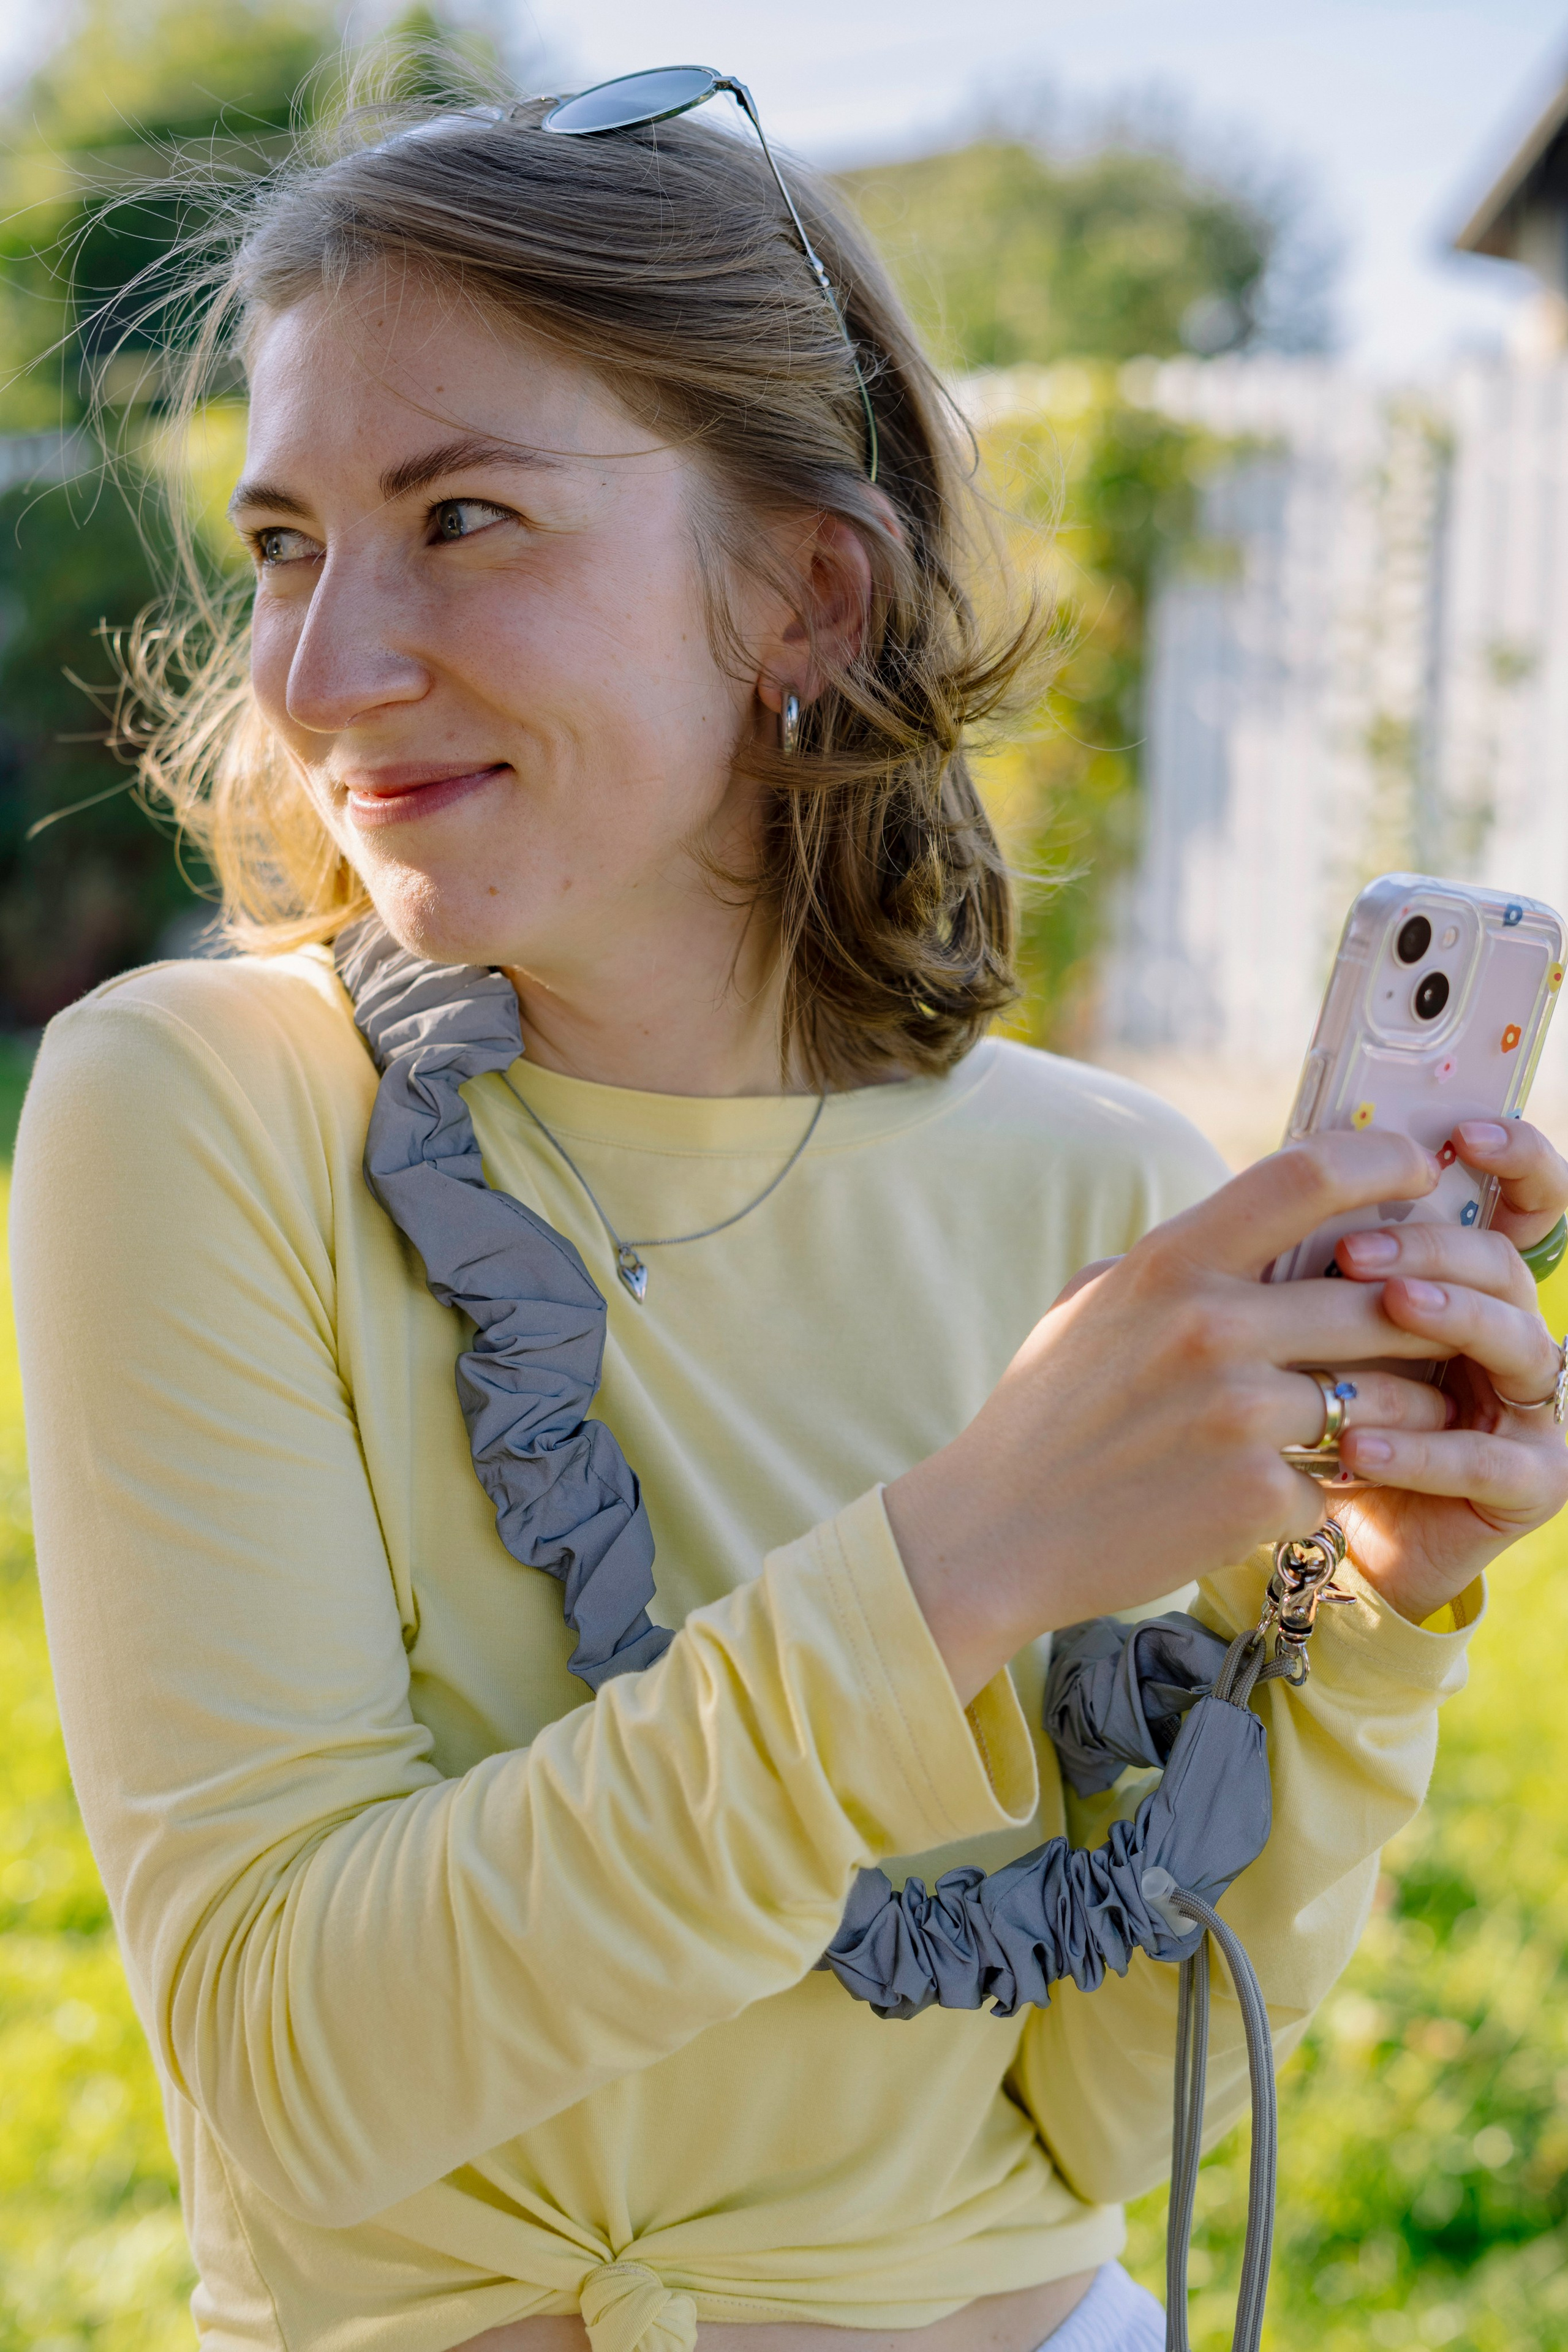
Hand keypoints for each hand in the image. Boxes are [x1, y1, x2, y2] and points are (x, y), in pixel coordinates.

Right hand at [887, 1129, 1567, 1704]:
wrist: (993, 1533)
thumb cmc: (1050, 1411)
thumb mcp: (1099, 1301)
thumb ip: (1186, 1257)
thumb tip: (1275, 1212)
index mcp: (1170, 1262)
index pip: (1310, 1174)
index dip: (1387, 1161)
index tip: (1421, 1175)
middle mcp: (1211, 1327)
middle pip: (1383, 1298)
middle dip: (1427, 1322)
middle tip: (1437, 1334)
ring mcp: (1238, 1416)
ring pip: (1387, 1399)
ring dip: (1401, 1415)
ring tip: (1382, 1425)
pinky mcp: (1256, 1497)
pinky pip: (1337, 1481)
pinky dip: (1321, 1491)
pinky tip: (1279, 1496)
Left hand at [1328, 1117, 1567, 1625]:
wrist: (1300, 1526)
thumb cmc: (1301, 1405)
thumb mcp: (1301, 1318)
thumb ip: (1316, 1252)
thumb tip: (1288, 1160)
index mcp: (1469, 1284)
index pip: (1526, 1206)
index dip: (1519, 1160)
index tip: (1465, 1134)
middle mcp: (1512, 1335)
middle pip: (1505, 1266)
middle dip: (1436, 1247)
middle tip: (1358, 1251)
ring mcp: (1531, 1408)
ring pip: (1517, 1344)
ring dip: (1450, 1319)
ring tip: (1385, 1308)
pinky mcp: (1530, 1483)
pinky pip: (1490, 1459)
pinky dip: (1422, 1449)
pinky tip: (1359, 1442)